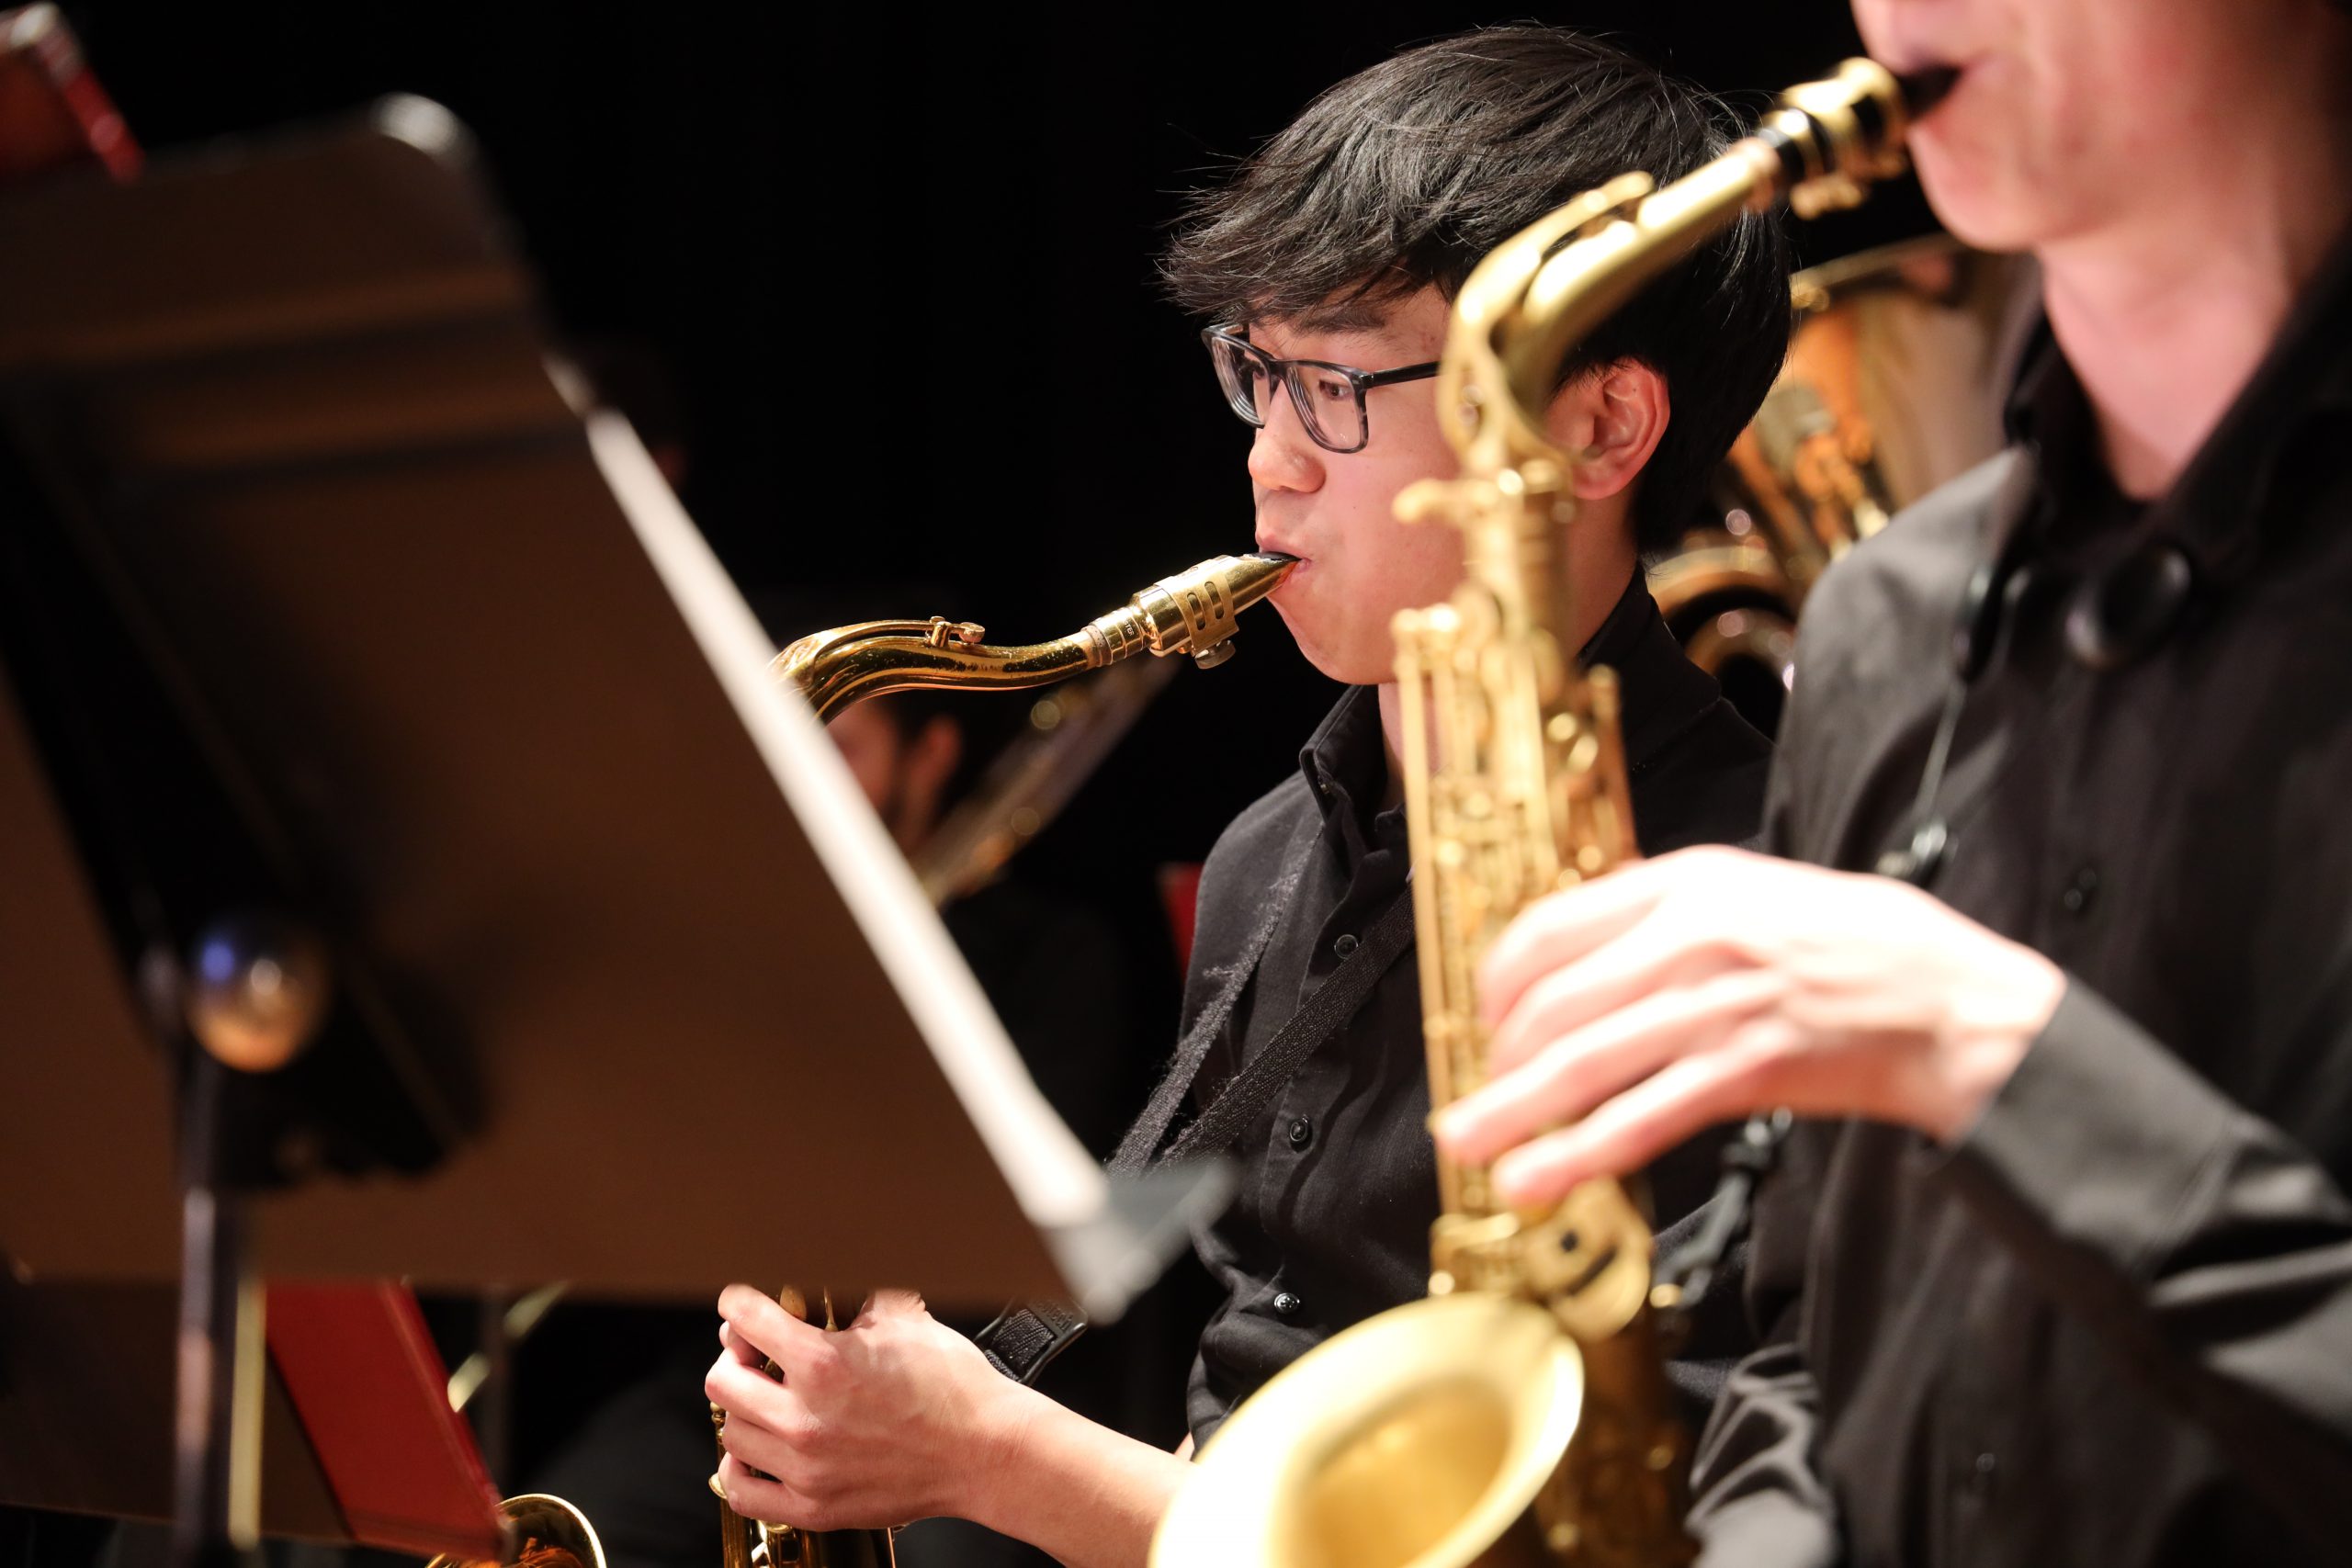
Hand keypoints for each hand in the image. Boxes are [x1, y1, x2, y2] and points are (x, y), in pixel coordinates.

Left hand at [706, 1287, 1033, 1531]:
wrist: (986, 1453)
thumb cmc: (955, 1390)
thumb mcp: (905, 1318)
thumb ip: (856, 1291)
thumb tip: (831, 1273)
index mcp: (823, 1364)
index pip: (744, 1319)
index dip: (738, 1303)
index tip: (741, 1305)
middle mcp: (805, 1419)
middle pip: (720, 1380)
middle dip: (735, 1357)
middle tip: (756, 1355)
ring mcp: (806, 1468)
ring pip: (730, 1433)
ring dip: (743, 1410)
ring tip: (768, 1401)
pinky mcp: (814, 1507)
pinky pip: (743, 1493)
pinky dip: (741, 1468)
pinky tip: (760, 1450)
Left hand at [1431, 845, 2064, 1206]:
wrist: (1953, 1000)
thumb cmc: (1859, 947)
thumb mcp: (1755, 891)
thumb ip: (1670, 911)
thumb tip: (1589, 947)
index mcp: (1686, 883)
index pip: (1551, 926)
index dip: (1497, 982)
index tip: (1480, 1020)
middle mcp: (1689, 936)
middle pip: (1553, 1002)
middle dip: (1495, 1061)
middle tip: (1469, 1104)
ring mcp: (1716, 1003)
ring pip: (1582, 1063)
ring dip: (1512, 1111)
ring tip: (1469, 1146)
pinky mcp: (1747, 1069)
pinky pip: (1641, 1116)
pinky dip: (1579, 1152)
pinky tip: (1540, 1179)